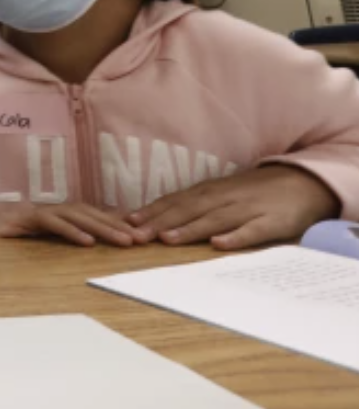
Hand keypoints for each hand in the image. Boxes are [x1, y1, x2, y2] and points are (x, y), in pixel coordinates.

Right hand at [0, 203, 143, 247]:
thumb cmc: (4, 264)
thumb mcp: (42, 259)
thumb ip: (63, 252)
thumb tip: (99, 254)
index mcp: (49, 221)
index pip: (86, 216)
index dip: (112, 222)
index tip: (138, 235)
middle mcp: (41, 213)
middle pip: (83, 212)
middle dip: (113, 224)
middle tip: (139, 240)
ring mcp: (27, 213)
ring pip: (70, 213)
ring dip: (99, 226)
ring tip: (122, 241)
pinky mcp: (16, 219)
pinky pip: (47, 220)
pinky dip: (68, 229)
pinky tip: (87, 242)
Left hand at [129, 166, 338, 250]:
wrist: (302, 183)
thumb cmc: (252, 193)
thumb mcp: (220, 194)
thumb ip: (192, 205)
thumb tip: (154, 218)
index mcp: (208, 192)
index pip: (173, 201)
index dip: (149, 212)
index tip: (124, 223)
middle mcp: (223, 198)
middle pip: (187, 210)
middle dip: (159, 222)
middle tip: (134, 236)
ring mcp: (247, 209)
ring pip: (214, 219)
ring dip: (189, 229)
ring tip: (167, 239)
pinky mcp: (272, 222)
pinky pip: (253, 230)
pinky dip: (236, 237)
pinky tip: (219, 245)